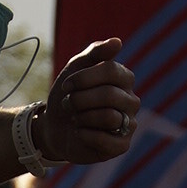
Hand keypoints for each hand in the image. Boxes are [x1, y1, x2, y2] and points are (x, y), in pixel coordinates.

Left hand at [42, 39, 140, 167]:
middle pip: (109, 95)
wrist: (54, 127)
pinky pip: (105, 139)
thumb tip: (117, 42)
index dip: (84, 78)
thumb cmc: (68, 95)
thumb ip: (95, 53)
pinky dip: (85, 135)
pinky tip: (79, 133)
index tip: (66, 85)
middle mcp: (131, 100)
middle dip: (80, 100)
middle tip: (68, 104)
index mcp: (124, 79)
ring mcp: (129, 124)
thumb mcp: (75, 69)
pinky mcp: (122, 145)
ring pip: (108, 116)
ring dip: (82, 117)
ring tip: (75, 118)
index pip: (111, 71)